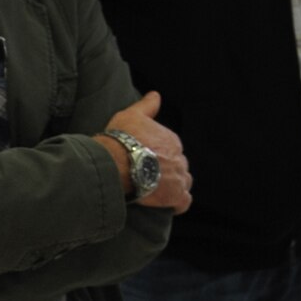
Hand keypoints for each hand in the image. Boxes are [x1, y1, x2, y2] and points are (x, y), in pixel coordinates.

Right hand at [98, 91, 191, 212]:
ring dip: (174, 186)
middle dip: (168, 171)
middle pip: (178, 166)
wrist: (116, 163)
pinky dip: (178, 203)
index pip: (172, 149)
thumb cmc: (120, 139)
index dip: (160, 156)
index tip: (147, 160)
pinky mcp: (175, 195)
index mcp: (171, 140)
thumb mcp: (132, 115)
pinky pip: (184, 201)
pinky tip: (168, 205)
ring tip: (158, 191)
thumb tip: (156, 95)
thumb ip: (147, 106)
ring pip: (183, 182)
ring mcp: (179, 177)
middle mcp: (179, 157)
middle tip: (150, 177)